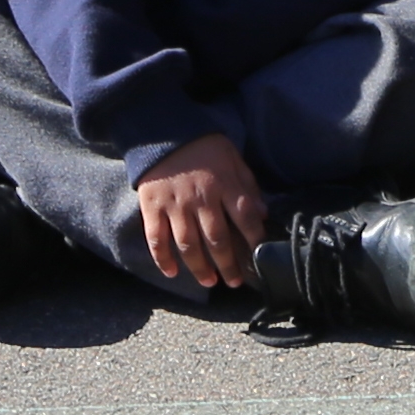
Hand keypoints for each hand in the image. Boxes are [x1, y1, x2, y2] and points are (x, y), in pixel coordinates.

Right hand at [132, 132, 266, 291]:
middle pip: (217, 239)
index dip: (255, 239)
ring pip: (188, 245)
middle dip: (228, 265)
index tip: (260, 258)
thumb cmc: (204, 148)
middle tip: (235, 281)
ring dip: (200, 268)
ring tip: (210, 282)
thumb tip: (262, 214)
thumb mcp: (233, 158)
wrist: (164, 131)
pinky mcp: (152, 207)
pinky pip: (156, 239)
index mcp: (224, 183)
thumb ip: (248, 185)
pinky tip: (173, 273)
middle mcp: (200, 197)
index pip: (245, 217)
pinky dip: (163, 259)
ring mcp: (174, 204)